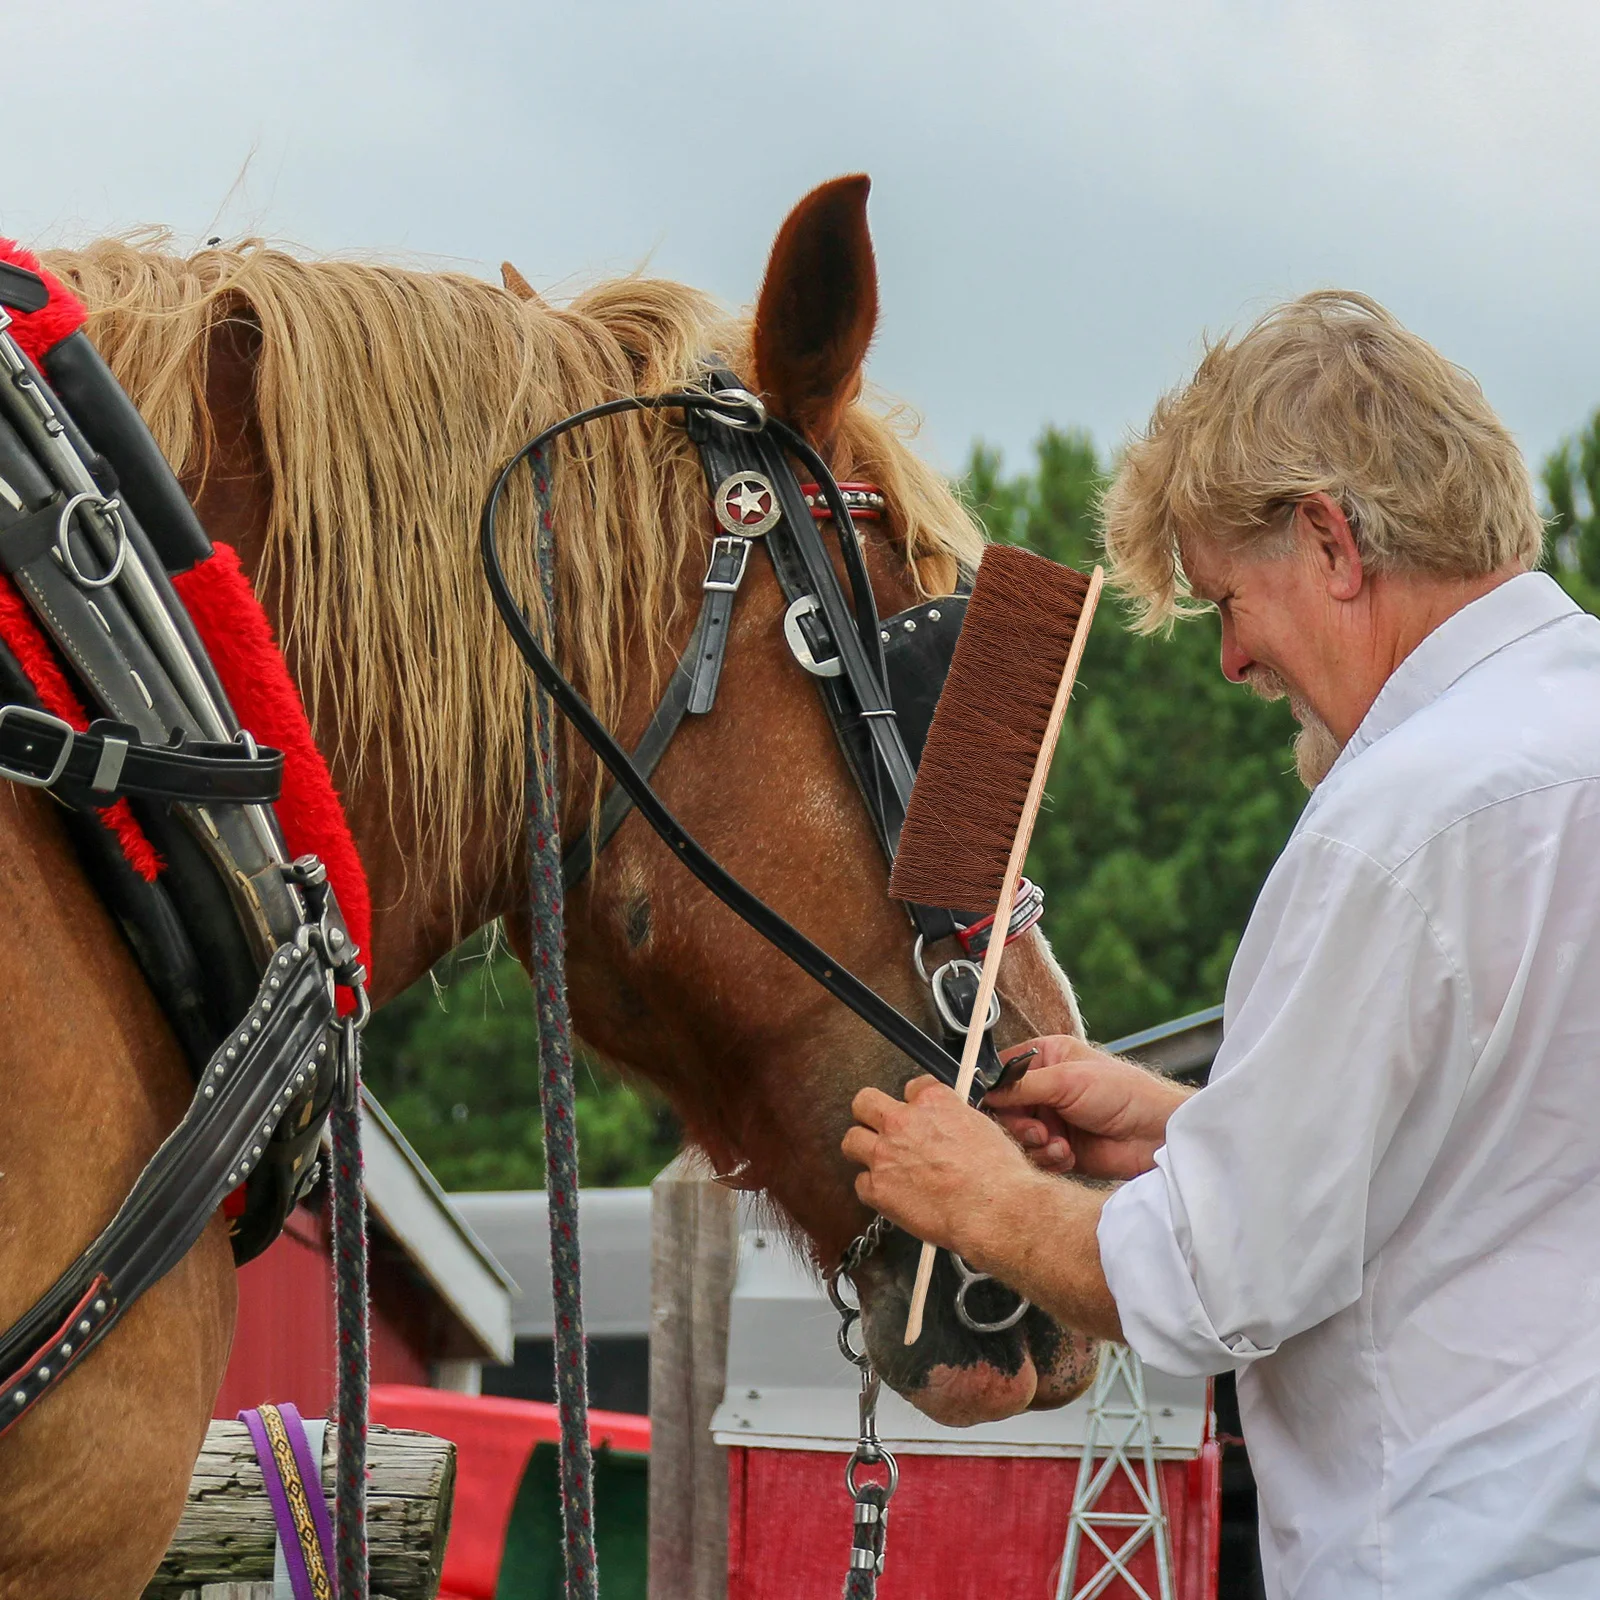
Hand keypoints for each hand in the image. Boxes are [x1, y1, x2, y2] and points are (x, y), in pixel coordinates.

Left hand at [841, 1077, 1040, 1260]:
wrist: (991, 1209)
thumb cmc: (998, 1174)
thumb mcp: (983, 1128)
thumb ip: (955, 1120)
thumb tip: (949, 1127)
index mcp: (932, 1102)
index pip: (912, 1087)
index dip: (915, 1102)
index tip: (918, 1113)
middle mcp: (902, 1122)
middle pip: (864, 1102)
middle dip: (871, 1113)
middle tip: (882, 1127)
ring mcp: (885, 1154)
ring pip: (851, 1139)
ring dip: (864, 1148)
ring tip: (879, 1161)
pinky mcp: (877, 1188)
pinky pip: (861, 1183)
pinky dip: (873, 1188)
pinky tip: (890, 1194)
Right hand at [983, 1035, 1191, 1180]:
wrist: (1154, 1135)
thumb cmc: (1122, 1093)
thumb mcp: (1067, 1080)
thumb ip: (1022, 1086)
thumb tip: (985, 1091)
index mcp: (1046, 1058)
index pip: (1003, 1073)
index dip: (997, 1092)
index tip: (1000, 1107)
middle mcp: (1046, 1089)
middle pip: (1006, 1111)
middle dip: (1020, 1125)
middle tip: (1039, 1131)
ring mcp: (1053, 1120)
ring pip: (1019, 1138)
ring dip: (1037, 1145)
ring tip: (1060, 1144)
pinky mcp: (1060, 1148)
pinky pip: (1036, 1158)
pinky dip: (1049, 1159)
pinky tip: (1069, 1154)